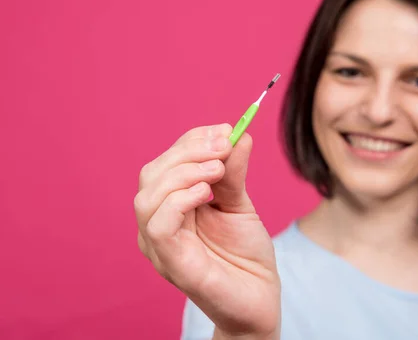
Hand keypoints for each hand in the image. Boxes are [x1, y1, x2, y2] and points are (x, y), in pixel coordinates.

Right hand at [134, 124, 280, 337]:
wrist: (260, 298)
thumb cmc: (246, 254)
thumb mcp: (240, 203)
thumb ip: (233, 172)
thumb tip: (238, 133)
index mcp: (172, 205)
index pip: (167, 161)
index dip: (193, 140)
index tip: (226, 129)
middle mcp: (158, 222)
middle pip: (153, 173)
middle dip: (188, 151)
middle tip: (224, 145)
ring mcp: (160, 245)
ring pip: (148, 196)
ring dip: (184, 173)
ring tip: (217, 170)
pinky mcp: (170, 262)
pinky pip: (157, 224)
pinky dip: (179, 200)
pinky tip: (206, 194)